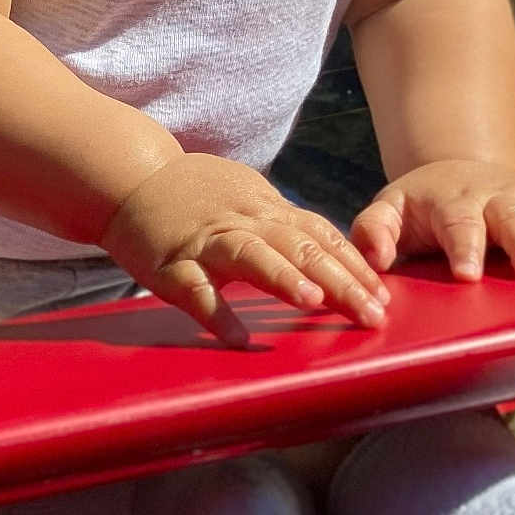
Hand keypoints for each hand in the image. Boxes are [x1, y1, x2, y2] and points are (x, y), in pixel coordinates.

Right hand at [101, 153, 389, 346]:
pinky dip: (215, 311)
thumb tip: (332, 250)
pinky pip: (195, 289)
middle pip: (298, 246)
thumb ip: (284, 222)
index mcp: (263, 208)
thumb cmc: (193, 193)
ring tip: (315, 303)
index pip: (320, 234)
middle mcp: (242, 221)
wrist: (129, 177)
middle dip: (339, 280)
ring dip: (284, 278)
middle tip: (372, 314)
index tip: (385, 295)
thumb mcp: (246, 195)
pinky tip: (237, 336)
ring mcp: (206, 241)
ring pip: (251, 255)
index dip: (354, 264)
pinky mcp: (171, 263)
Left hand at [350, 160, 514, 281]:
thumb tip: (375, 259)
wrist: (452, 174)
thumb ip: (374, 231)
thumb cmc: (418, 209)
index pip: (457, 223)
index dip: (464, 247)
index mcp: (450, 201)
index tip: (467, 275)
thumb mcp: (389, 211)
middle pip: (511, 217)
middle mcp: (492, 197)